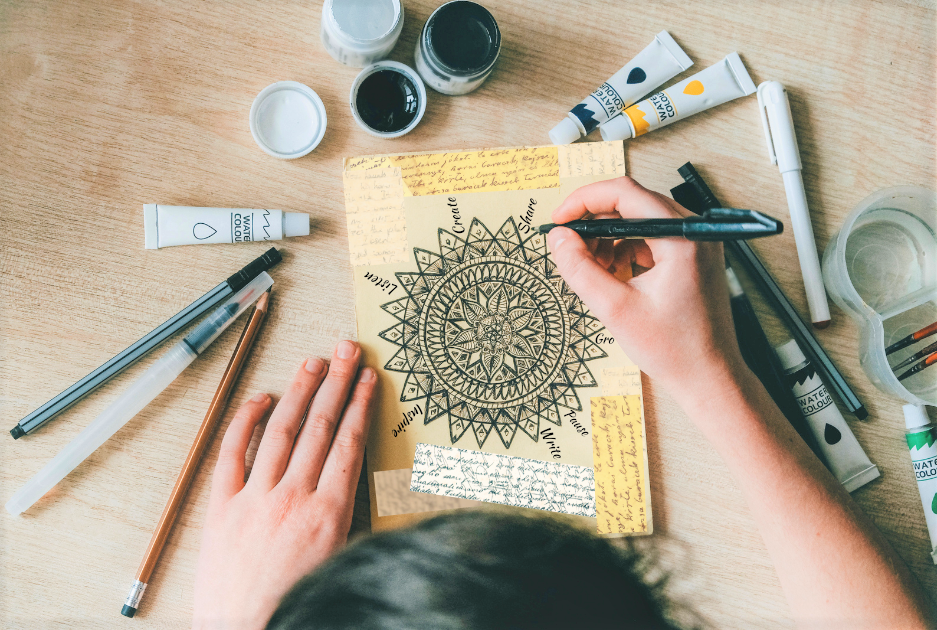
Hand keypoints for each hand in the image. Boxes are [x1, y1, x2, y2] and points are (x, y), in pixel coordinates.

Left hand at [192, 340, 375, 628]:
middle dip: (336, 383)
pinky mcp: (221, 508)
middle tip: (346, 350)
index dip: (359, 404)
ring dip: (299, 392)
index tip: (367, 377)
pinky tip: (261, 398)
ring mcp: (255, 499)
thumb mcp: (342, 559)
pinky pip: (233, 453)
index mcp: (329, 513)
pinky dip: (246, 422)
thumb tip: (354, 474)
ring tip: (312, 362)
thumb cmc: (299, 603)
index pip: (348, 442)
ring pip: (282, 431)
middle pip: (319, 427)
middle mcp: (293, 498)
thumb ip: (348, 515)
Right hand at [547, 177, 744, 406]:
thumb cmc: (674, 350)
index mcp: (682, 237)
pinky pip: (649, 238)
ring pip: (638, 220)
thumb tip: (558, 239)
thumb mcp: (615, 309)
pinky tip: (612, 275)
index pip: (625, 193)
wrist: (708, 377)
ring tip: (593, 270)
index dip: (584, 201)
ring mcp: (696, 242)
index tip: (559, 220)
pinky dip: (624, 250)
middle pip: (632, 203)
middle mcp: (694, 231)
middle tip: (569, 247)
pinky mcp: (691, 256)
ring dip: (608, 239)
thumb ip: (580, 269)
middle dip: (594, 223)